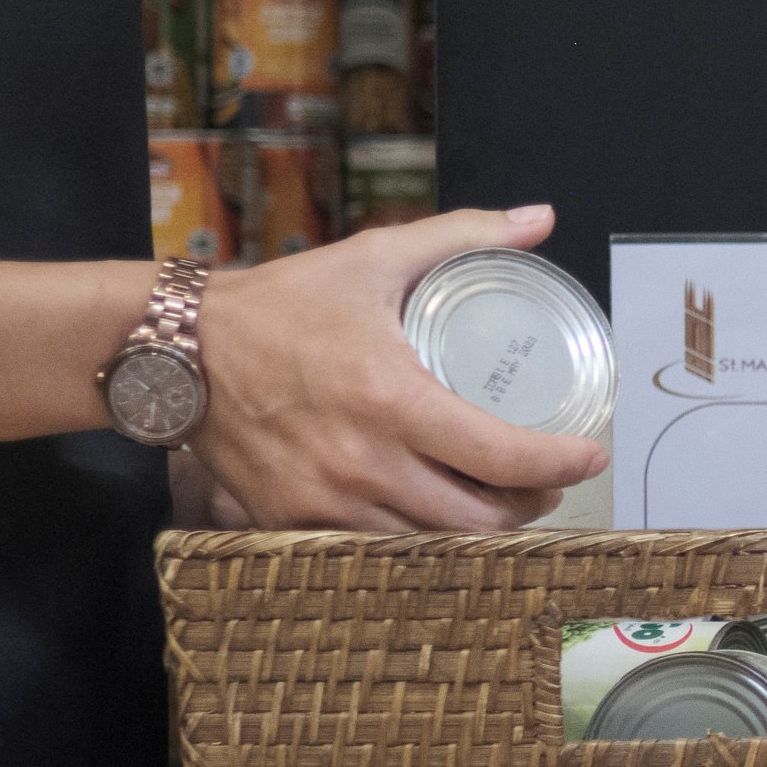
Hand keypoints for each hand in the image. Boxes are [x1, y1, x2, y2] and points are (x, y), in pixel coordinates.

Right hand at [192, 202, 607, 535]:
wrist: (178, 350)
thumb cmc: (282, 304)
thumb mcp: (374, 258)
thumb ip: (463, 235)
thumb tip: (539, 218)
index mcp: (390, 396)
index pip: (502, 457)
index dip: (560, 466)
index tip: (589, 458)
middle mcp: (361, 460)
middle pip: (478, 519)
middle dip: (527, 507)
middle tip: (544, 485)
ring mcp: (324, 499)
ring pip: (431, 545)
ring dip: (477, 531)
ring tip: (499, 501)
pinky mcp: (293, 521)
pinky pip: (376, 548)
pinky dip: (416, 540)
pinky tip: (434, 517)